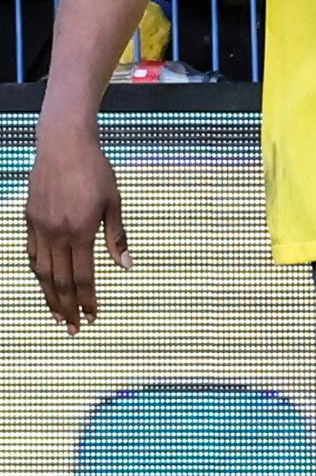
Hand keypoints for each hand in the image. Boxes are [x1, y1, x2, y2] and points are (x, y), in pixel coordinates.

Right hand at [24, 122, 131, 334]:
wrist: (63, 145)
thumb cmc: (96, 171)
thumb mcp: (115, 202)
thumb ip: (117, 237)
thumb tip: (126, 266)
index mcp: (82, 231)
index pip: (84, 276)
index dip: (88, 299)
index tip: (93, 316)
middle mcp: (57, 234)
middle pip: (61, 282)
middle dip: (67, 308)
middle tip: (73, 330)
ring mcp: (40, 228)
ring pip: (43, 273)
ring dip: (51, 297)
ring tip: (58, 316)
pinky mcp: (29, 220)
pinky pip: (32, 255)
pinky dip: (38, 274)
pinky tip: (45, 285)